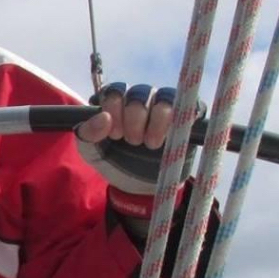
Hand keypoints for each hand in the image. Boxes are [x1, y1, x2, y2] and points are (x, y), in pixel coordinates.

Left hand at [74, 83, 187, 222]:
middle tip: (133, 141)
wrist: (137, 186)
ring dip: (157, 120)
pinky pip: (191, 106)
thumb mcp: (91, 150)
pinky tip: (171, 138)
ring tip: (151, 143)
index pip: (115, 90)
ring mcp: (165, 107)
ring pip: (166, 97)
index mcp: (117, 102)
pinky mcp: (187, 118)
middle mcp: (141, 100)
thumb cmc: (113, 161)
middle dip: (134, 118)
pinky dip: (181, 119)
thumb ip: (87, 133)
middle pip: (139, 92)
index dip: (114, 109)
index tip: (114, 134)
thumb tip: (103, 118)